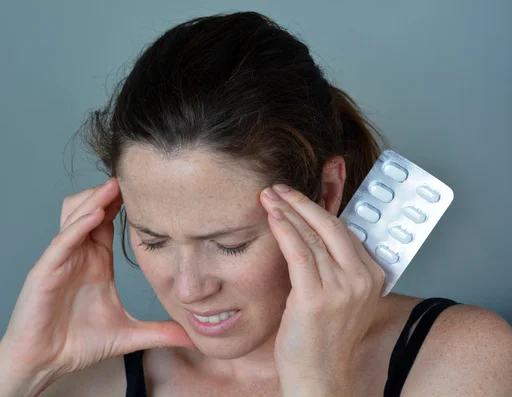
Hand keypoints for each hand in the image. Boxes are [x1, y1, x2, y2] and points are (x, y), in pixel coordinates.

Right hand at [0, 178, 193, 377]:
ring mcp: (61, 260)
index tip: (151, 186)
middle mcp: (79, 254)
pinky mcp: (45, 271)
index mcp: (97, 261)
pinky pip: (62, 241)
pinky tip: (95, 215)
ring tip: (116, 185)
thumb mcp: (129, 334)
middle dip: (111, 191)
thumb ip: (160, 332)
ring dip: (94, 200)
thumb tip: (193, 338)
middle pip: (93, 209)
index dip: (126, 202)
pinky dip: (77, 226)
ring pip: (75, 216)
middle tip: (136, 174)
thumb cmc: (79, 344)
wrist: (46, 364)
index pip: (110, 221)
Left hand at [259, 184, 384, 394]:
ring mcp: (342, 289)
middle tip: (279, 188)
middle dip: (301, 202)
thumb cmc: (324, 338)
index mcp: (372, 276)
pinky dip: (284, 229)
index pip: (344, 231)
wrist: (319, 376)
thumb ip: (337, 267)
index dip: (318, 209)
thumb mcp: (341, 297)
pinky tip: (272, 216)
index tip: (297, 196)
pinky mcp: (316, 298)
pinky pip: (298, 252)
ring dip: (286, 211)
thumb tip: (315, 235)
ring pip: (311, 236)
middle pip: (330, 227)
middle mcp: (361, 279)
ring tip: (269, 196)